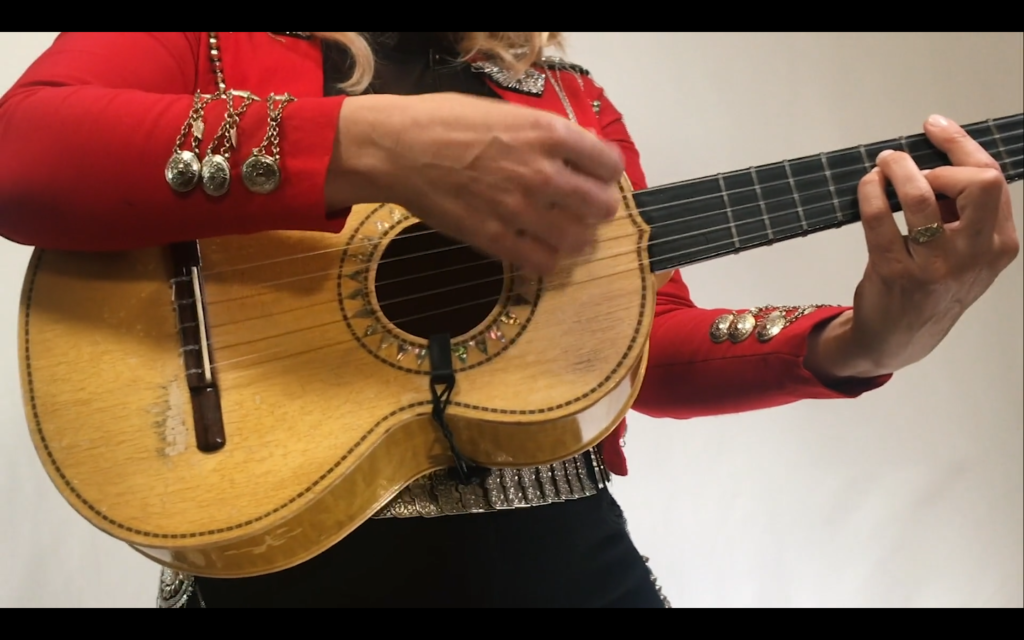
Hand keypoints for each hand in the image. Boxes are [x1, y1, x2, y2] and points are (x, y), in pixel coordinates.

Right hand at [327, 92, 623, 274]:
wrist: (397, 148)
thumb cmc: (445, 121)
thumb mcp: (505, 112)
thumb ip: (543, 135)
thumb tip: (574, 153)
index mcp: (547, 134)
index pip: (607, 163)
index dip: (607, 173)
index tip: (599, 177)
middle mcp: (541, 173)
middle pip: (601, 206)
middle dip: (599, 209)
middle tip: (589, 209)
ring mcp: (519, 210)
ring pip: (578, 240)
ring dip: (581, 239)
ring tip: (573, 235)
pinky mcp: (495, 238)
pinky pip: (542, 262)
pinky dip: (550, 261)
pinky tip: (543, 253)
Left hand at [806, 114, 1019, 379]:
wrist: (899, 338)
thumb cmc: (931, 285)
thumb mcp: (967, 252)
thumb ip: (965, 210)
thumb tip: (937, 152)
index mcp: (999, 245)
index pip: (993, 180)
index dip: (962, 146)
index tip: (935, 127)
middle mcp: (974, 256)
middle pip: (976, 182)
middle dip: (940, 161)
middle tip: (909, 163)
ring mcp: (936, 267)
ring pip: (921, 196)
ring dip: (897, 170)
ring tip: (883, 165)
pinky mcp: (896, 273)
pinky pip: (880, 218)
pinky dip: (870, 192)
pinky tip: (867, 187)